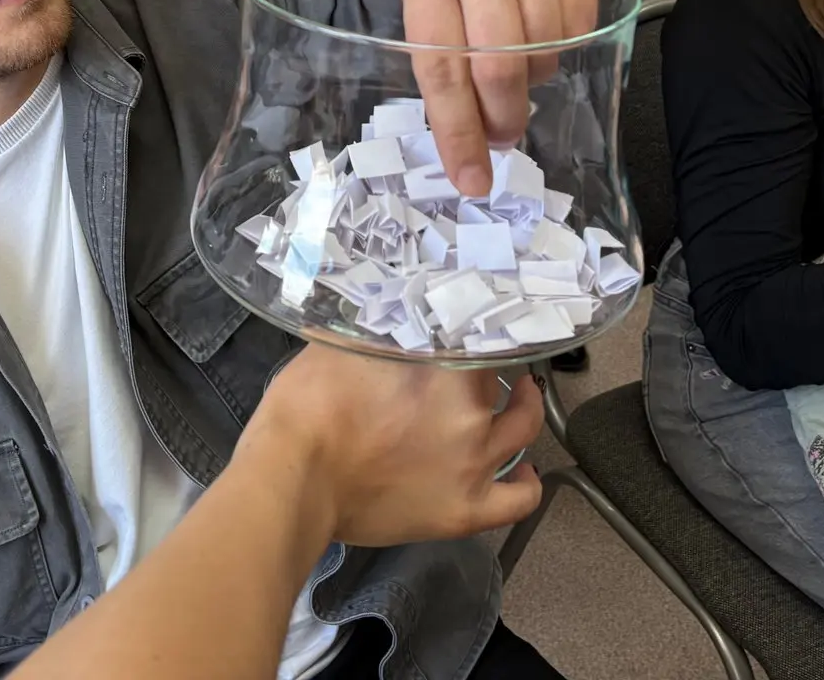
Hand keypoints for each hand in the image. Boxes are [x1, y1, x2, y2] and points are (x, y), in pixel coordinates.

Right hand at [243, 348, 544, 547]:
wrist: (294, 479)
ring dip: (522, 411)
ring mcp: (473, 467)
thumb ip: (379, 330)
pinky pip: (519, 500)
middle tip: (476, 358)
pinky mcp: (465, 512)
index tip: (469, 323)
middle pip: (501, 381)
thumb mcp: (341, 344)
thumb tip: (392, 310)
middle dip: (491, 367)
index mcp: (444, 369)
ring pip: (522, 432)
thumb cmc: (308, 406)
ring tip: (518, 401)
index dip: (478, 328)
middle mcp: (471, 415)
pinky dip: (529, 483)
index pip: (483, 337)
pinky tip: (525, 470)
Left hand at [392, 0, 597, 193]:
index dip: (458, 132)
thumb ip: (433, 22)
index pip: (442, 68)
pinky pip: (577, 23)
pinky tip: (544, 42)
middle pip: (500, 68)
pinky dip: (562, 49)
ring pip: (545, 51)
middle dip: (503, 121)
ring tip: (518, 80)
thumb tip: (461, 107)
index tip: (471, 179)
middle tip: (502, 140)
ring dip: (533, 84)